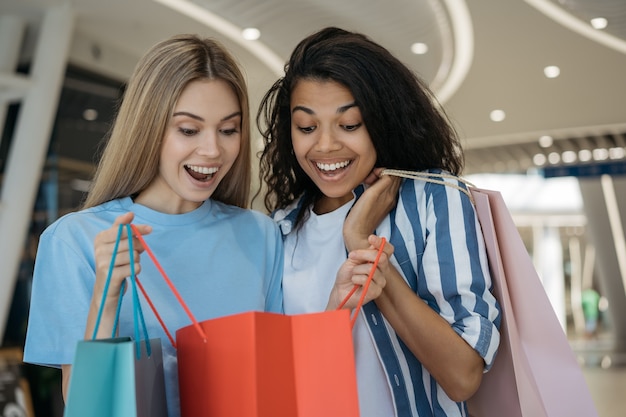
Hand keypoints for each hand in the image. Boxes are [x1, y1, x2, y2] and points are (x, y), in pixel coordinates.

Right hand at [87, 212, 151, 337]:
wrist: (105, 291)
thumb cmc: (114, 264)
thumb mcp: (115, 245)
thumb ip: (121, 229)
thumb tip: (131, 214)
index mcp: (99, 239)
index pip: (122, 229)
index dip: (138, 229)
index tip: (150, 229)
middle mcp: (99, 249)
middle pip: (131, 242)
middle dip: (138, 247)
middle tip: (135, 253)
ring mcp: (104, 263)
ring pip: (134, 255)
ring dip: (136, 261)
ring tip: (127, 265)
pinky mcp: (111, 275)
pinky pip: (135, 267)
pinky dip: (136, 270)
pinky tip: (128, 273)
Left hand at [327, 235, 393, 309]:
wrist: (340, 290)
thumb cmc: (347, 275)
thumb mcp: (353, 259)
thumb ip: (364, 252)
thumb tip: (374, 244)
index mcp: (379, 261)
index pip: (388, 250)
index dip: (381, 243)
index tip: (371, 238)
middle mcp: (383, 270)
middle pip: (381, 257)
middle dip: (364, 254)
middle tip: (351, 256)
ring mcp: (380, 281)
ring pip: (371, 269)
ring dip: (356, 270)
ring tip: (353, 275)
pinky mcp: (376, 292)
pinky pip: (366, 279)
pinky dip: (356, 279)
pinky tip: (355, 283)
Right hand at [343, 168, 400, 251]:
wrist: (357, 235)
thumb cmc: (360, 216)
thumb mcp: (371, 194)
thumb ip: (382, 181)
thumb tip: (387, 172)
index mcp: (390, 194)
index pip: (395, 174)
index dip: (384, 169)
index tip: (373, 173)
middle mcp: (391, 198)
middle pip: (393, 178)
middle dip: (382, 173)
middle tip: (370, 177)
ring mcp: (386, 203)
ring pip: (387, 184)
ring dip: (379, 179)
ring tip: (367, 182)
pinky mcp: (380, 207)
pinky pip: (382, 191)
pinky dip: (376, 186)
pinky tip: (367, 189)